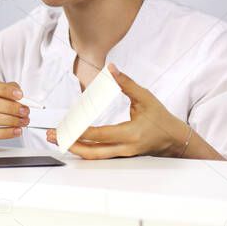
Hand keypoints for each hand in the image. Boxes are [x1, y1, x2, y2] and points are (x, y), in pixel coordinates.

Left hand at [47, 63, 188, 158]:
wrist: (173, 138)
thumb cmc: (160, 118)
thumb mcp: (146, 97)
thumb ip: (126, 83)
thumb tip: (111, 68)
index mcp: (131, 134)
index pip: (101, 135)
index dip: (81, 131)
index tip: (66, 126)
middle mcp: (125, 148)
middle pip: (92, 152)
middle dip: (70, 144)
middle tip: (53, 136)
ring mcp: (122, 155)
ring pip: (94, 157)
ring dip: (74, 148)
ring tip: (58, 140)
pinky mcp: (120, 156)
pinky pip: (99, 156)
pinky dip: (84, 150)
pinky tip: (72, 142)